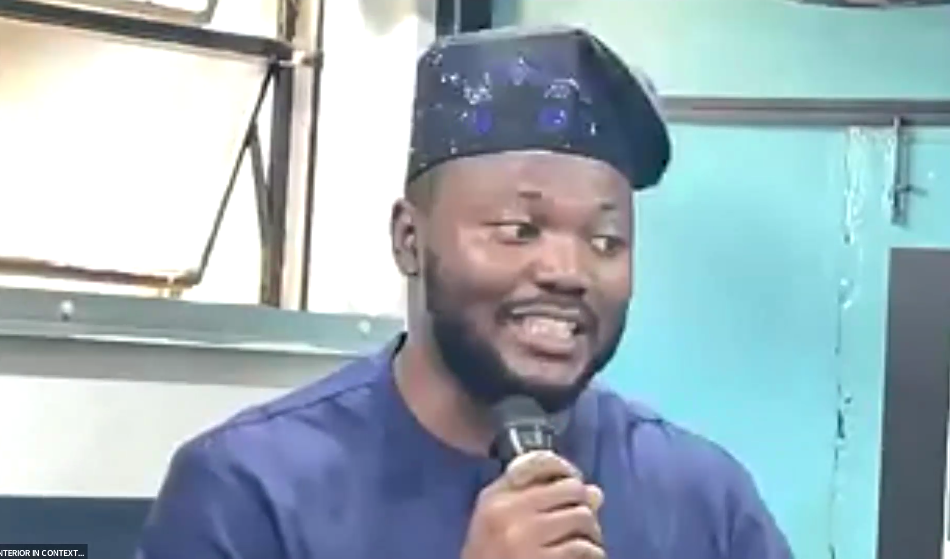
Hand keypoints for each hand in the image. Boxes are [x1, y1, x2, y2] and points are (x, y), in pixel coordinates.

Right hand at [461, 451, 604, 558]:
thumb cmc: (492, 557)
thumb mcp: (501, 524)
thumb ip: (540, 501)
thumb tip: (596, 493)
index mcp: (495, 497)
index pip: (537, 462)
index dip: (564, 469)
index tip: (575, 484)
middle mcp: (507, 510)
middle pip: (571, 488)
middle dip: (584, 506)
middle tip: (583, 524)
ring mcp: (523, 536)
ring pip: (582, 517)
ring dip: (592, 532)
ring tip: (585, 544)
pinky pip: (582, 548)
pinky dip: (592, 554)